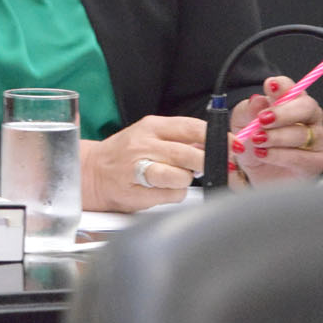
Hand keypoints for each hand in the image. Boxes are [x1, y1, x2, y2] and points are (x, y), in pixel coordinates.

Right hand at [79, 114, 205, 212]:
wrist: (91, 173)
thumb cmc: (124, 155)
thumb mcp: (148, 135)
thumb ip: (179, 137)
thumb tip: (214, 142)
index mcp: (150, 127)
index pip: (192, 127)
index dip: (217, 138)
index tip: (230, 146)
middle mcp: (144, 145)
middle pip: (190, 154)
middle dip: (205, 163)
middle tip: (204, 166)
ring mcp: (138, 169)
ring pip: (182, 176)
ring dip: (186, 180)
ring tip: (174, 177)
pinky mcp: (138, 193)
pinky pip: (173, 195)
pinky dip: (174, 194)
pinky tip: (161, 189)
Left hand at [228, 77, 322, 184]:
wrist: (254, 174)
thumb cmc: (252, 144)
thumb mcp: (241, 124)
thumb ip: (247, 112)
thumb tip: (257, 100)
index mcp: (289, 102)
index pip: (292, 88)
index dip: (283, 86)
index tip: (269, 85)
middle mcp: (307, 118)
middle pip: (306, 107)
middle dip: (283, 112)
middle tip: (262, 119)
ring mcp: (315, 139)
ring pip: (301, 133)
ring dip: (276, 137)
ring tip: (257, 140)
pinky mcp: (315, 162)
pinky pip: (301, 157)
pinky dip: (279, 155)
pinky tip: (264, 154)